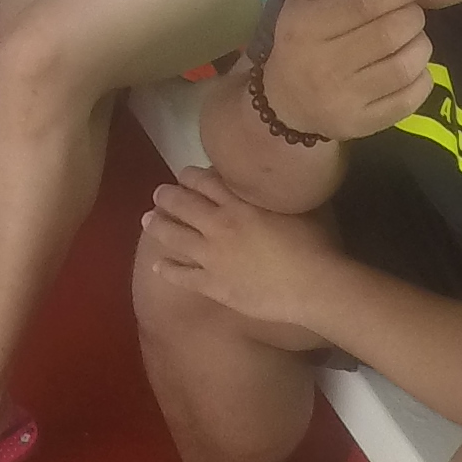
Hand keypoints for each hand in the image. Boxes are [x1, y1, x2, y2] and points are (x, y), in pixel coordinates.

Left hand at [140, 175, 348, 331]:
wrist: (313, 286)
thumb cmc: (313, 242)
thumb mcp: (294, 203)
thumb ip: (272, 192)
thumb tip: (268, 181)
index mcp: (238, 203)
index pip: (204, 182)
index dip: (189, 176)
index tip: (183, 175)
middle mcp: (219, 225)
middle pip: (182, 204)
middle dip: (167, 196)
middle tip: (158, 193)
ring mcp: (213, 257)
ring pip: (175, 237)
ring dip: (158, 226)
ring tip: (147, 219)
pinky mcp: (214, 285)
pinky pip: (183, 275)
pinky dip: (168, 269)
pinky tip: (157, 265)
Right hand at [259, 0, 432, 140]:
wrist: (287, 102)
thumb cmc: (300, 38)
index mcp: (309, 27)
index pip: (365, 4)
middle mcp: (326, 64)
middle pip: (390, 33)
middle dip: (413, 15)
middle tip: (413, 10)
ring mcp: (347, 99)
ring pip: (404, 65)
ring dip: (421, 44)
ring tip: (414, 36)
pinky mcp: (365, 123)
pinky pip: (410, 99)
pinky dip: (423, 77)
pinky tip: (413, 66)